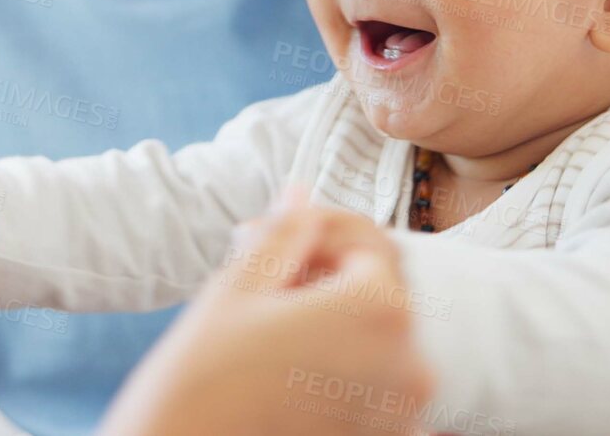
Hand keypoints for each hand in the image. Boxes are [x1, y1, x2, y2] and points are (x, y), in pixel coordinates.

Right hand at [100, 195, 434, 435]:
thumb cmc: (200, 382)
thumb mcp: (237, 290)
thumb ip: (282, 236)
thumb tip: (301, 195)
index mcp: (379, 310)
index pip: (369, 241)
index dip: (318, 227)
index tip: (267, 233)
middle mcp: (409, 364)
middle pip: (380, 289)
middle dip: (327, 272)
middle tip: (262, 274)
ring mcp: (400, 414)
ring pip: (376, 338)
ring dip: (333, 318)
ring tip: (268, 323)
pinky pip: (373, 389)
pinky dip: (340, 368)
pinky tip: (286, 366)